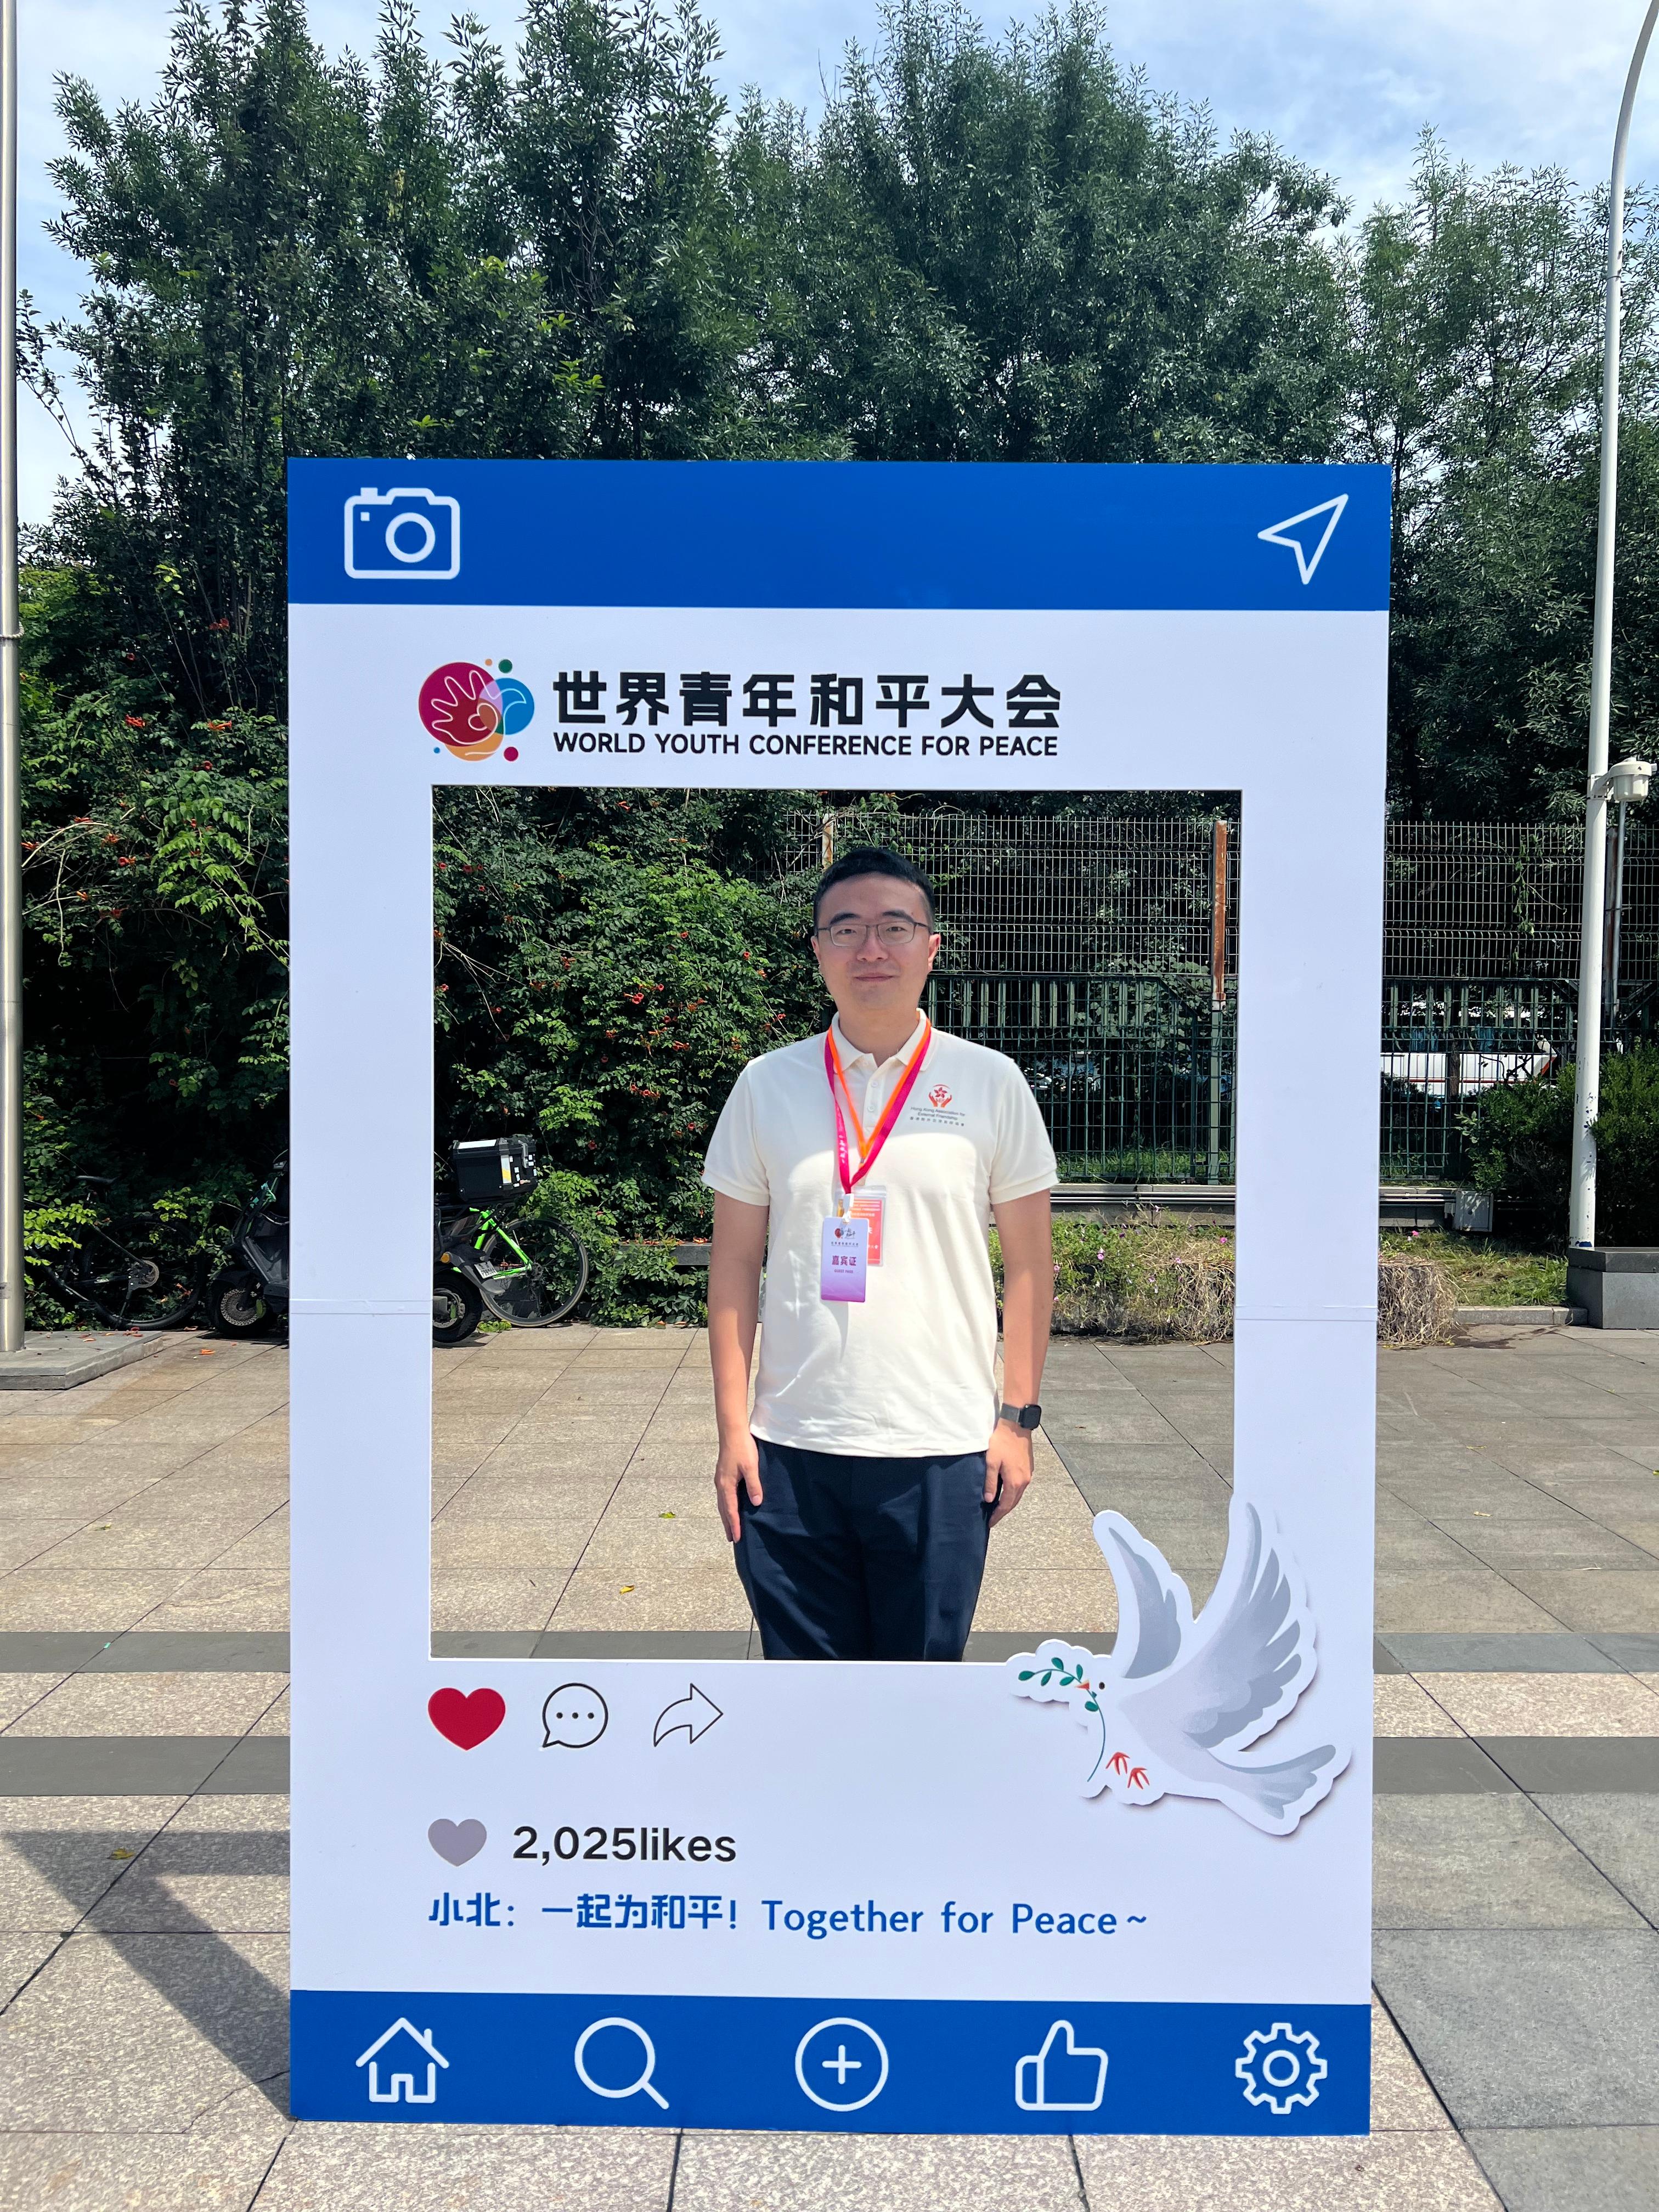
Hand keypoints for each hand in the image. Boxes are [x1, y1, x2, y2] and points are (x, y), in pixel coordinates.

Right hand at [715, 1428, 762, 1542]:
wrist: (732, 1431)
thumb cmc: (742, 1448)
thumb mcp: (751, 1467)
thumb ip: (754, 1485)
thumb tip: (756, 1503)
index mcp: (726, 1485)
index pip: (731, 1510)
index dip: (735, 1525)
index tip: (737, 1538)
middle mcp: (720, 1484)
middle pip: (723, 1509)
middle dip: (728, 1524)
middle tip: (731, 1539)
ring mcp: (720, 1479)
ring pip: (722, 1503)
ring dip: (726, 1516)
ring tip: (729, 1526)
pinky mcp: (722, 1474)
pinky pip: (723, 1495)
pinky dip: (726, 1505)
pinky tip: (730, 1505)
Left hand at [984, 1420, 1033, 1528]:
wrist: (1016, 1425)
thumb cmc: (1002, 1442)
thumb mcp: (991, 1462)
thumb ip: (990, 1482)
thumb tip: (989, 1500)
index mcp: (1014, 1482)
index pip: (1005, 1505)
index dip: (997, 1515)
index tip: (990, 1522)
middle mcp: (1024, 1480)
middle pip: (1013, 1502)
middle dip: (1003, 1511)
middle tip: (993, 1518)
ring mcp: (1027, 1474)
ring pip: (1018, 1494)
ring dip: (1009, 1502)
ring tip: (998, 1507)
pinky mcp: (1028, 1467)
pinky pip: (1021, 1486)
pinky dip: (1013, 1493)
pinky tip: (1006, 1491)